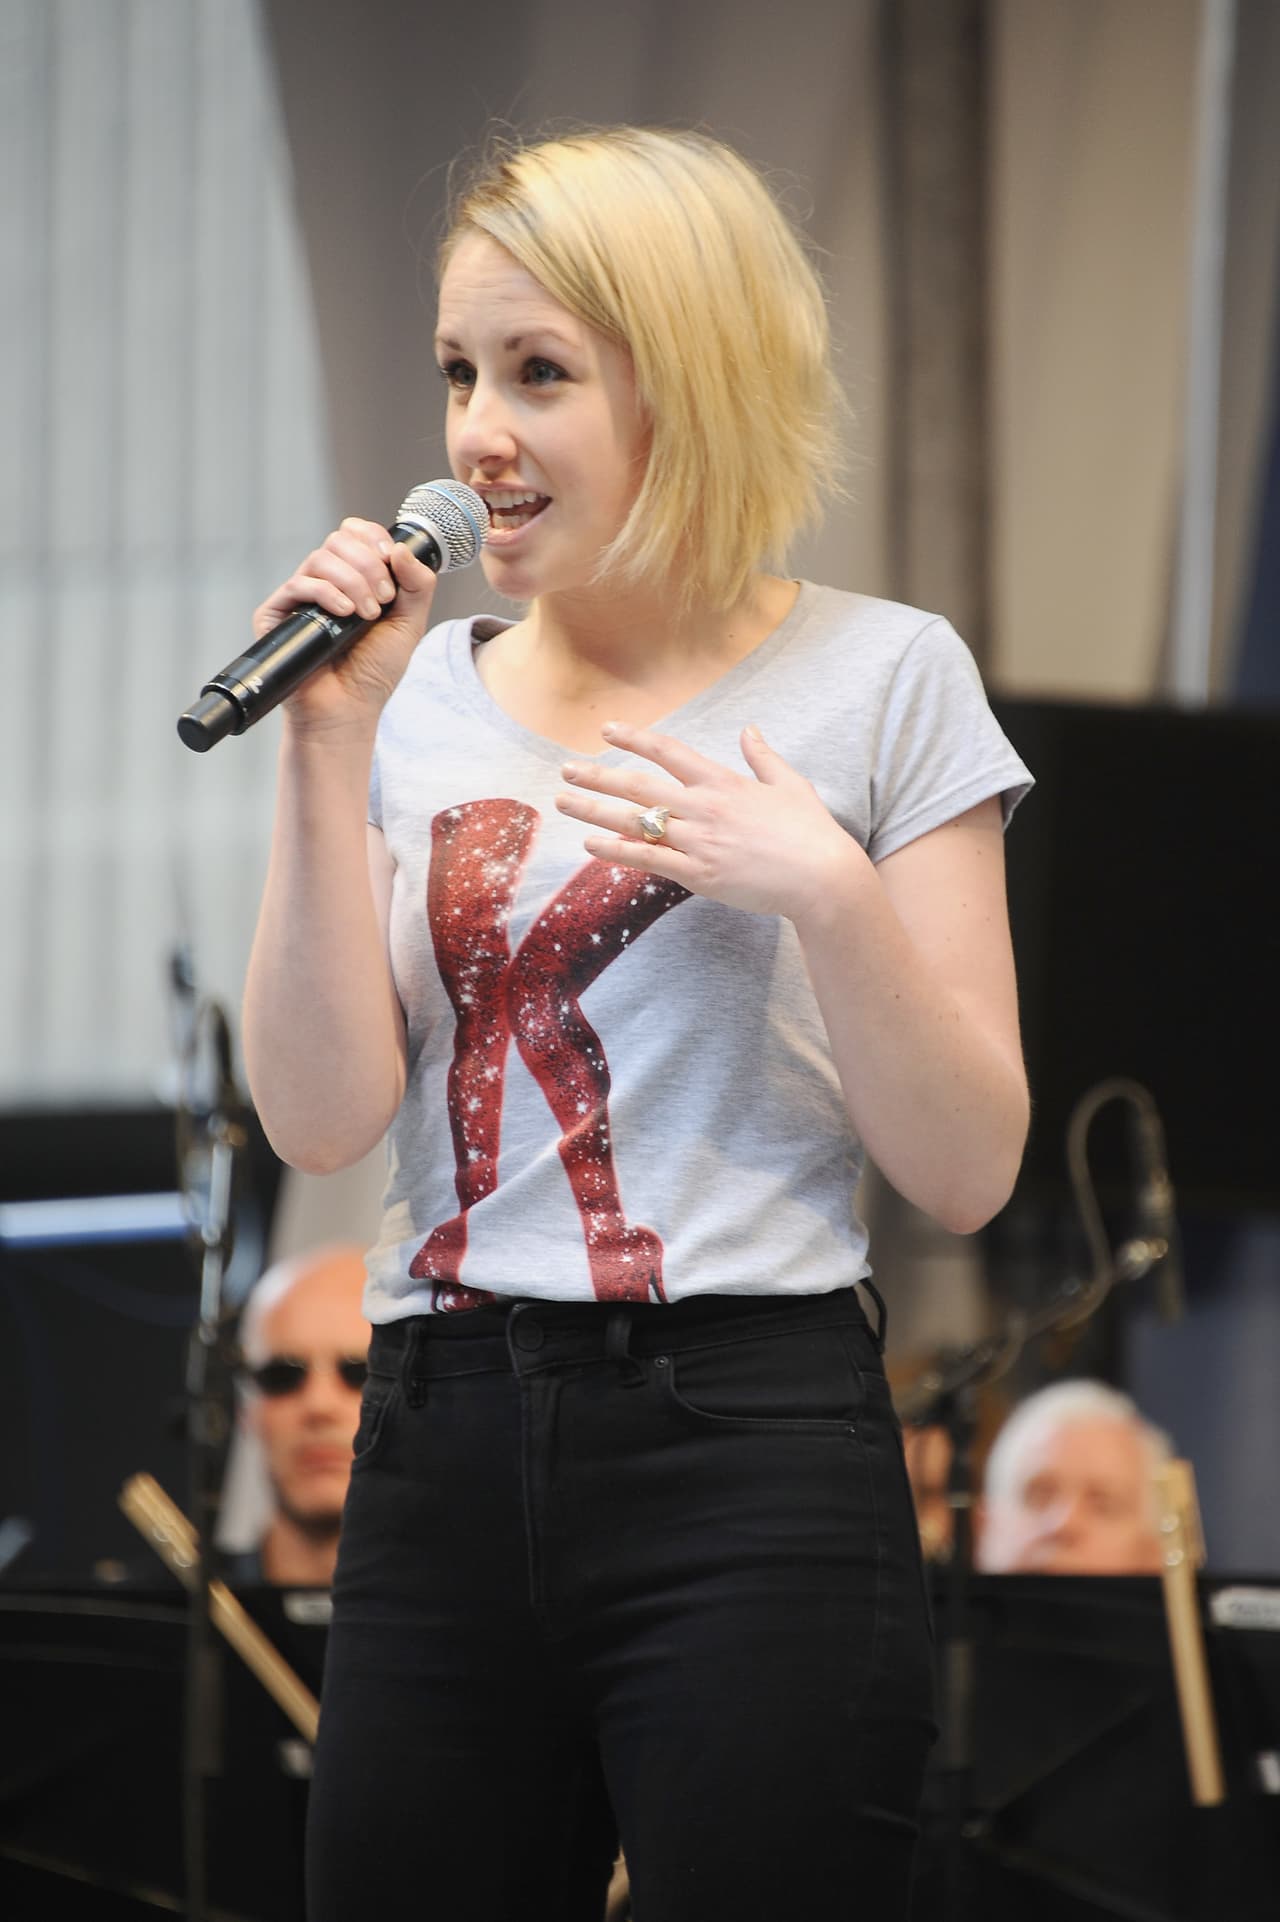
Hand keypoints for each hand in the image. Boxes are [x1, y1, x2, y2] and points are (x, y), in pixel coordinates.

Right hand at [252, 517, 438, 735]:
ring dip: (353, 581)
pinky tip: (345, 614)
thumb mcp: (409, 624)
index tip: (391, 561)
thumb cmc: (374, 673)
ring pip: (321, 558)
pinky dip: (327, 592)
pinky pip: (299, 584)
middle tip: (384, 600)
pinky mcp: (277, 613)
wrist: (348, 711)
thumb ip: (418, 585)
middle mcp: (324, 582)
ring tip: (367, 615)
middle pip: (339, 540)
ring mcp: (300, 596)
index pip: (355, 534)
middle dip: (369, 565)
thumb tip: (402, 548)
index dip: (373, 538)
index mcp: (353, 578)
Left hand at [555, 720, 867, 923]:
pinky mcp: (699, 874)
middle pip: (639, 785)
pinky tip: (590, 845)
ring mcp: (699, 841)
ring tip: (563, 803)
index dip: (634, 738)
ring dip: (595, 810)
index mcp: (723, 782)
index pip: (668, 751)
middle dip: (598, 776)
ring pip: (636, 821)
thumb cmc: (811, 832)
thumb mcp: (790, 784)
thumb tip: (749, 730)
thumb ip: (763, 757)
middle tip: (566, 770)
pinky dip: (617, 851)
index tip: (606, 731)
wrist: (822, 877)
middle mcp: (704, 807)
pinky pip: (649, 859)